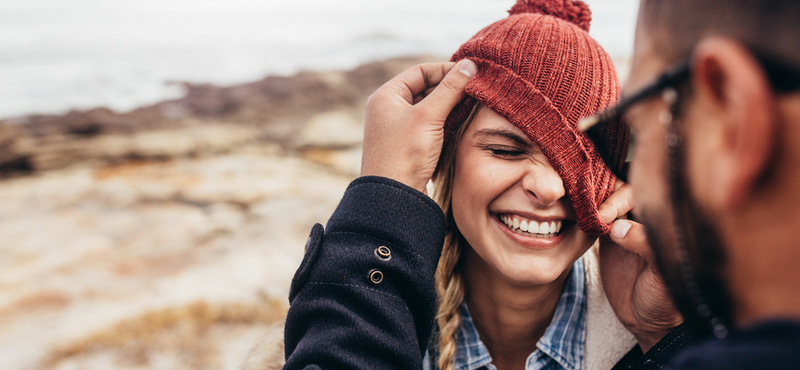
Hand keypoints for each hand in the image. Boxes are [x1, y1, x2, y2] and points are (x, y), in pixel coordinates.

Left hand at [361, 60, 477, 193]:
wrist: (394, 198)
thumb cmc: (405, 154)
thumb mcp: (429, 116)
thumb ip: (450, 89)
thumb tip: (470, 65)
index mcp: (386, 96)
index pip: (420, 72)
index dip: (446, 70)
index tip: (471, 74)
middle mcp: (390, 110)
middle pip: (426, 89)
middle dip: (451, 90)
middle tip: (476, 91)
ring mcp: (399, 129)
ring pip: (430, 109)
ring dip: (451, 107)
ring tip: (474, 107)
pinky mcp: (408, 147)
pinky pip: (430, 127)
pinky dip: (446, 124)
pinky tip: (463, 125)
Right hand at [597, 182, 682, 352]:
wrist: (648, 323)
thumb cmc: (664, 299)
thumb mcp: (661, 273)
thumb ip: (644, 245)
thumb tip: (617, 227)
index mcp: (662, 223)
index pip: (642, 194)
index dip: (623, 195)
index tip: (606, 213)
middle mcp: (644, 221)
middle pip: (623, 190)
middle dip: (605, 194)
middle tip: (592, 211)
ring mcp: (626, 228)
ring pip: (608, 202)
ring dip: (593, 201)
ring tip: (580, 208)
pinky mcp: (609, 240)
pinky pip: (597, 219)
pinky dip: (586, 214)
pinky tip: (577, 216)